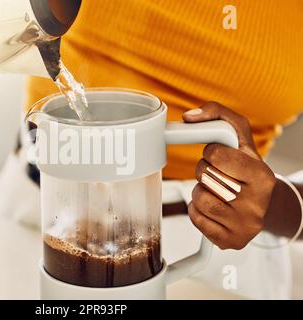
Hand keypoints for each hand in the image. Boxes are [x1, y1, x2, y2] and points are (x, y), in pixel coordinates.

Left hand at [183, 102, 275, 249]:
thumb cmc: (245, 168)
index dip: (211, 153)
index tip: (219, 156)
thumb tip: (188, 116)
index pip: (216, 154)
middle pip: (205, 177)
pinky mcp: (230, 240)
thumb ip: (217, 114)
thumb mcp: (240, 137)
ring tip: (214, 190)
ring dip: (199, 191)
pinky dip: (197, 210)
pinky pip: (196, 218)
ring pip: (198, 198)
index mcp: (262, 176)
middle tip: (216, 174)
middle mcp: (257, 203)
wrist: (262, 206)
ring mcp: (244, 225)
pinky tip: (212, 207)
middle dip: (203, 171)